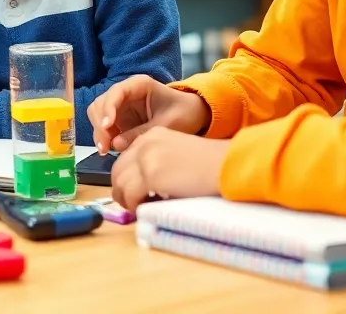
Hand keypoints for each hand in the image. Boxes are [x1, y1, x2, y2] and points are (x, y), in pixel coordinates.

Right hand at [87, 75, 210, 154]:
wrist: (193, 115)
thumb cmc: (184, 112)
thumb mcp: (167, 123)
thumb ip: (142, 132)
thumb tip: (115, 144)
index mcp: (138, 85)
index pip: (116, 92)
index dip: (108, 108)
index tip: (107, 126)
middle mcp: (125, 92)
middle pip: (101, 103)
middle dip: (100, 124)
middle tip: (104, 146)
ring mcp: (120, 105)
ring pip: (98, 114)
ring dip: (99, 131)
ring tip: (105, 150)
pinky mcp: (120, 119)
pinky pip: (104, 126)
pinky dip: (103, 136)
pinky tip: (108, 149)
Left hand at [111, 128, 229, 211]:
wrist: (227, 165)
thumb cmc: (212, 164)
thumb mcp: (178, 154)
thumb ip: (158, 162)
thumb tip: (143, 184)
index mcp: (152, 135)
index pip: (127, 158)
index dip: (126, 177)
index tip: (131, 192)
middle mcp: (145, 143)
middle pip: (118, 169)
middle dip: (120, 189)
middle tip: (129, 204)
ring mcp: (146, 157)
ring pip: (120, 182)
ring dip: (125, 199)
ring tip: (136, 209)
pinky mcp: (150, 174)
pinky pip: (130, 194)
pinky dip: (133, 205)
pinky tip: (142, 210)